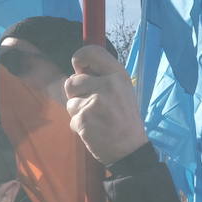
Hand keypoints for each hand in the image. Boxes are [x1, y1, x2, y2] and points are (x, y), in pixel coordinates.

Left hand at [64, 45, 147, 165]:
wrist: (131, 150)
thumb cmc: (125, 120)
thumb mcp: (123, 92)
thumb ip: (104, 78)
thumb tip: (78, 71)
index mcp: (118, 75)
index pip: (91, 52)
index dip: (80, 59)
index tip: (79, 68)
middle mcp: (107, 85)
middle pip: (72, 81)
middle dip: (77, 95)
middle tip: (93, 106)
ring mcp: (95, 102)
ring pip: (70, 102)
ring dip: (78, 112)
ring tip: (96, 120)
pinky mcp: (84, 119)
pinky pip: (72, 118)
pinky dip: (80, 127)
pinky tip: (94, 131)